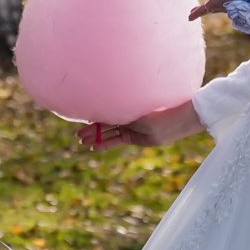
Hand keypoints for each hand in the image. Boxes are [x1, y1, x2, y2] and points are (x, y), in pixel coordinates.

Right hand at [80, 101, 204, 149]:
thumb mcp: (133, 107)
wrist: (173, 121)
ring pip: (107, 132)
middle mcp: (125, 114)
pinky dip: (105, 144)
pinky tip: (94, 147)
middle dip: (89, 129)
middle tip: (76, 135)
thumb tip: (99, 101)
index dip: (91, 114)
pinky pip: (115, 141)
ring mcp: (129, 126)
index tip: (79, 116)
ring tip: (81, 142)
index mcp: (125, 104)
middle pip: (103, 122)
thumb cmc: (155, 107)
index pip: (104, 109)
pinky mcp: (133, 137)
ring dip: (94, 137)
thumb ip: (117, 107)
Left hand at [186, 0, 249, 22]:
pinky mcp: (239, 6)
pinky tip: (223, 5)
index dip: (195, 13)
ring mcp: (232, 8)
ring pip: (217, 9)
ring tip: (206, 8)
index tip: (189, 18)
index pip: (202, 10)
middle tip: (192, 14)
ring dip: (210, 9)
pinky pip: (226, 8)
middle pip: (209, 10)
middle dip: (201, 11)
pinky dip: (221, 7)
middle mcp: (223, 8)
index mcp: (216, 3)